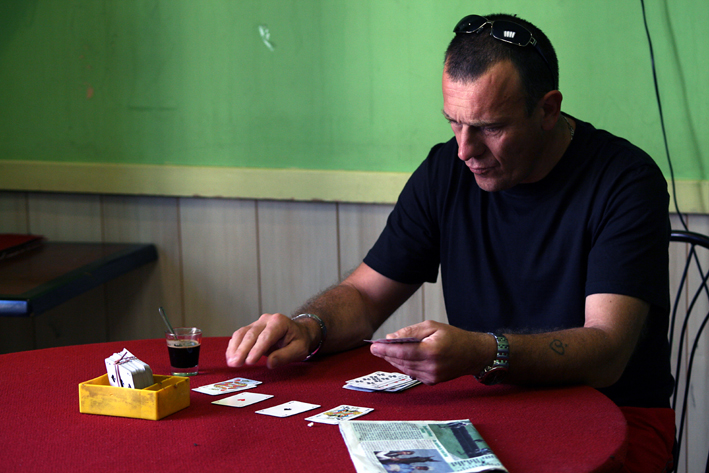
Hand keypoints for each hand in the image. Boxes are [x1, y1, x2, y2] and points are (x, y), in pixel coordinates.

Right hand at [225, 313, 314, 368]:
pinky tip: (231, 357)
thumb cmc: (299, 341)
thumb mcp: (299, 350)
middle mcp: (266, 319)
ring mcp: (257, 323)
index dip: (257, 349)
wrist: (298, 332)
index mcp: (279, 322)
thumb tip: (270, 363)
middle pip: (251, 334)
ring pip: (242, 333)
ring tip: (231, 362)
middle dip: (242, 350)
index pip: (266, 336)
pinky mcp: (251, 329)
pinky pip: (239, 336)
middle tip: (236, 364)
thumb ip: (285, 356)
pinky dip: (233, 346)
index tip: (250, 361)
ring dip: (235, 348)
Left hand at [369, 321, 494, 384]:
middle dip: (387, 354)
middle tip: (376, 347)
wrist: (473, 354)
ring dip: (394, 359)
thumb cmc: (454, 337)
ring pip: (404, 368)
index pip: (402, 351)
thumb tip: (391, 338)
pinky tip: (400, 357)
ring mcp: (431, 377)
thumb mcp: (432, 326)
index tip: (373, 346)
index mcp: (432, 351)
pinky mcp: (432, 381)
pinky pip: (412, 373)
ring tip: (386, 351)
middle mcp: (431, 367)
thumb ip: (411, 332)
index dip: (385, 350)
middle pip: (401, 361)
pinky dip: (404, 365)